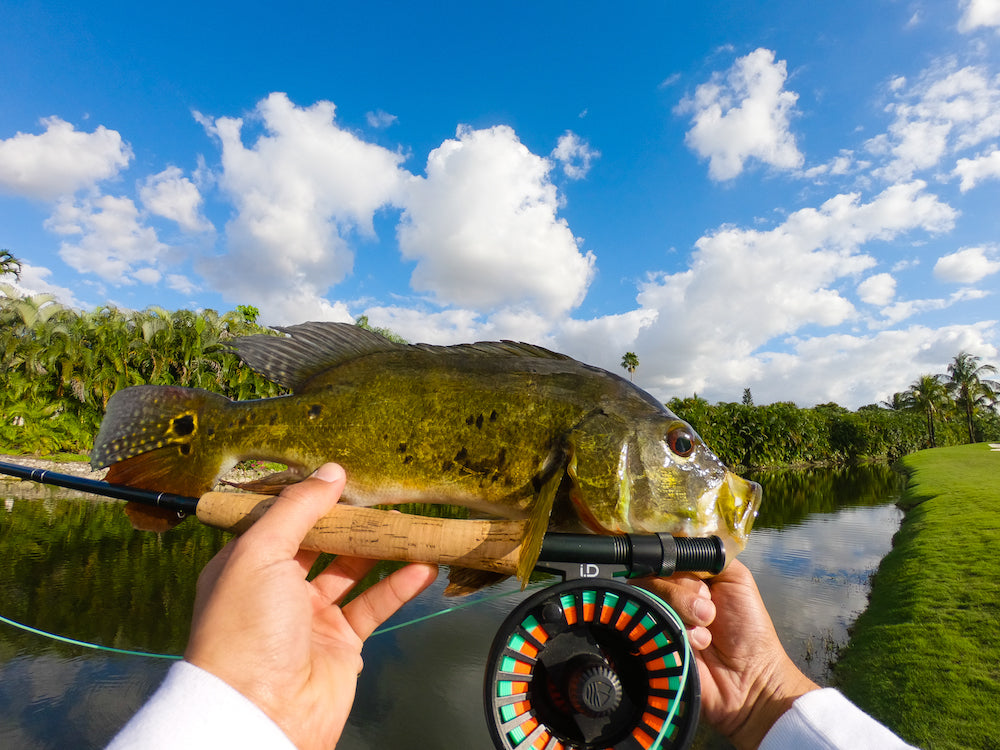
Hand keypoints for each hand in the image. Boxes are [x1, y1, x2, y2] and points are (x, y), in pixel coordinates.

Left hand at [184, 463, 438, 749]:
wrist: (261, 712)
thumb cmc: (248, 626)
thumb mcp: (261, 552)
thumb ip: (298, 508)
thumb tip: (332, 471)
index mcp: (247, 565)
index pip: (282, 520)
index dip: (312, 499)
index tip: (344, 477)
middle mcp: (277, 588)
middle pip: (322, 544)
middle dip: (353, 523)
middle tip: (387, 499)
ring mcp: (311, 617)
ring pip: (352, 572)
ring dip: (381, 550)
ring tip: (412, 525)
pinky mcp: (342, 644)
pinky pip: (373, 605)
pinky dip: (399, 586)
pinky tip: (423, 567)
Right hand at [638, 561, 818, 749]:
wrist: (750, 678)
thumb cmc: (748, 630)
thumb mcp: (736, 578)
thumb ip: (709, 556)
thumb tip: (681, 540)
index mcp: (687, 576)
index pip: (666, 556)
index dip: (677, 563)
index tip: (700, 580)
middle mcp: (668, 594)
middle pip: (655, 574)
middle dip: (687, 593)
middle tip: (709, 613)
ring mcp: (657, 617)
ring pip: (651, 596)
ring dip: (685, 612)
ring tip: (705, 634)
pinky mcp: (651, 640)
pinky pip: (652, 622)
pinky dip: (680, 632)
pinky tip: (696, 645)